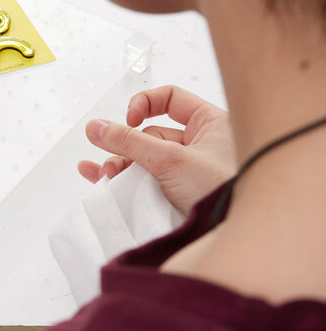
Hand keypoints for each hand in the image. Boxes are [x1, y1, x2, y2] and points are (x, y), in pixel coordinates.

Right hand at [78, 85, 235, 215]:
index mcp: (210, 124)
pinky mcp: (177, 193)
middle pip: (150, 135)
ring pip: (144, 160)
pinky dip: (123, 179)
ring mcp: (188, 170)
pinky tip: (99, 178)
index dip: (144, 105)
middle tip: (114, 164)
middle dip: (126, 148)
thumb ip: (130, 141)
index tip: (129, 121)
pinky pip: (145, 180)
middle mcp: (199, 144)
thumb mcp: (171, 160)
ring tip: (108, 178)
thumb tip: (97, 127)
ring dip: (122, 166)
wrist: (234, 232)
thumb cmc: (222, 192)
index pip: (170, 98)